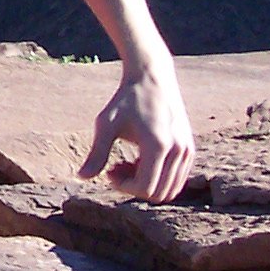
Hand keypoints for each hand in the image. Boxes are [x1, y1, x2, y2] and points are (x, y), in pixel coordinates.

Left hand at [77, 61, 195, 202]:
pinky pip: (176, 178)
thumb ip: (96, 153)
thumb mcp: (106, 124)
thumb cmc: (126, 99)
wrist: (152, 77)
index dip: (123, 187)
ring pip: (170, 189)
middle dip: (135, 187)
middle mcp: (178, 150)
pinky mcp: (189, 148)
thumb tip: (80, 177)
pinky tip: (141, 159)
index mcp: (158, 146)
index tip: (109, 170)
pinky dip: (159, 177)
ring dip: (148, 183)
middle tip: (117, 167)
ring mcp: (187, 150)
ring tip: (129, 163)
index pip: (145, 188)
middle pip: (159, 194)